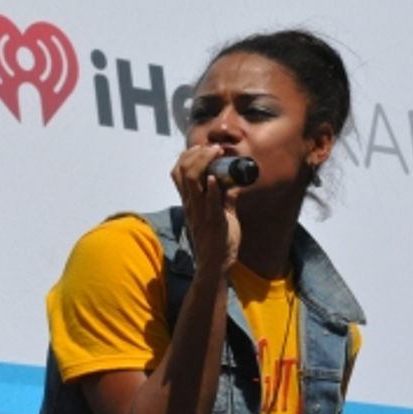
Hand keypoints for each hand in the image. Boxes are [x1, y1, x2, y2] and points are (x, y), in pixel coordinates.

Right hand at [171, 144, 239, 274]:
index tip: (203, 149)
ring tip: (217, 155)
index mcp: (190, 201)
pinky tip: (216, 178)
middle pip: (182, 170)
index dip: (188, 156)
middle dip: (196, 154)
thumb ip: (226, 197)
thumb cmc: (218, 240)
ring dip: (205, 163)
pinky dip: (212, 188)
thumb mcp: (221, 213)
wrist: (216, 264)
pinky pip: (209, 201)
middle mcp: (192, 204)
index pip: (178, 172)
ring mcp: (200, 212)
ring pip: (191, 180)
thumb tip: (234, 181)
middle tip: (213, 149)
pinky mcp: (213, 221)